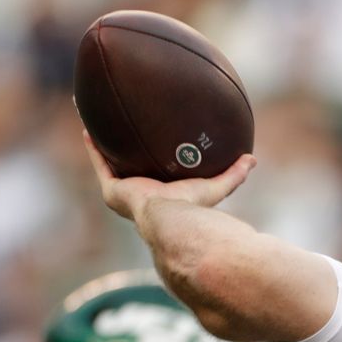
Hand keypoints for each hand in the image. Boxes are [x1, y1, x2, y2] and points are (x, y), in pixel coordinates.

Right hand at [85, 132, 254, 223]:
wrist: (171, 220)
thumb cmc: (193, 209)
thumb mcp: (215, 187)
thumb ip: (233, 175)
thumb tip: (252, 159)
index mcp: (160, 195)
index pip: (154, 175)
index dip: (150, 161)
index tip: (150, 145)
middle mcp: (139, 194)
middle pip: (129, 168)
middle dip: (123, 151)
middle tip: (122, 130)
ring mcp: (123, 193)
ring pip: (109, 163)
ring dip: (103, 144)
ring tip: (98, 121)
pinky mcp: (112, 191)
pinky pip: (100, 163)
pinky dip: (93, 146)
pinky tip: (88, 127)